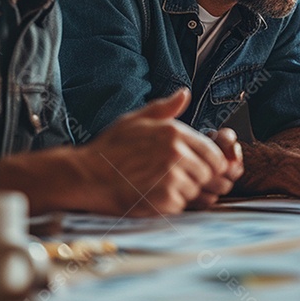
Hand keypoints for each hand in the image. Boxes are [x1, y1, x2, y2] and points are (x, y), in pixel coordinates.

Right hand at [80, 89, 237, 214]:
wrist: (86, 175)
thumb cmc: (108, 149)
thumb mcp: (136, 120)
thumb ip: (164, 108)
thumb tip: (184, 94)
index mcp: (174, 132)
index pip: (214, 153)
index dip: (208, 162)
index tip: (196, 166)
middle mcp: (176, 153)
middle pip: (209, 173)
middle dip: (196, 177)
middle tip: (173, 178)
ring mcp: (171, 177)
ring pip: (196, 190)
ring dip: (183, 192)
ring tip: (158, 185)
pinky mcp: (164, 200)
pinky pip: (181, 206)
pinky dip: (170, 204)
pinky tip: (152, 195)